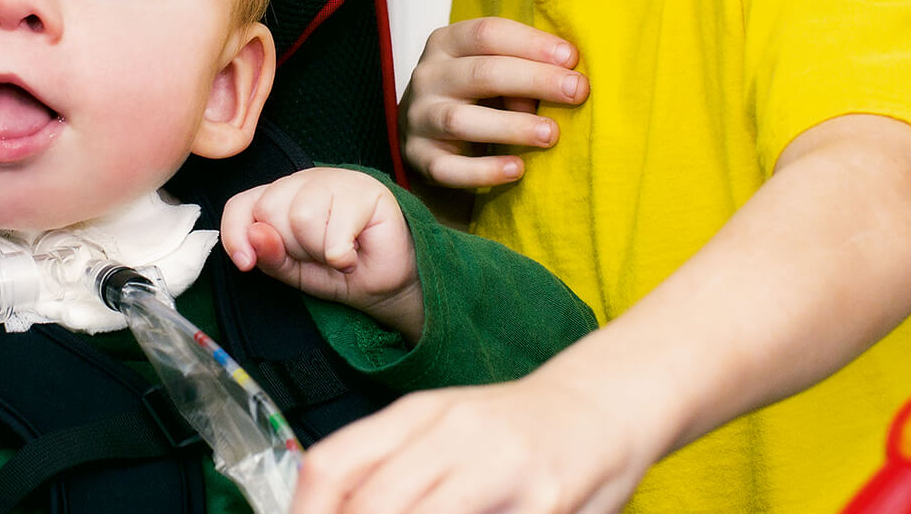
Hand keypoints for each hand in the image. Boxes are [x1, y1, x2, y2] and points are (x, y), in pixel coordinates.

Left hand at [221, 168, 420, 341]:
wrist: (385, 287)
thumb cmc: (338, 272)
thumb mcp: (293, 271)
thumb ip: (269, 255)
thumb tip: (255, 234)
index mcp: (281, 194)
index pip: (241, 204)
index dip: (235, 235)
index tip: (245, 263)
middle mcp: (305, 180)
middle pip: (270, 211)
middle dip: (292, 248)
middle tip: (318, 256)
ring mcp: (337, 179)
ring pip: (301, 217)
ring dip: (319, 252)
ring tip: (337, 254)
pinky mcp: (367, 191)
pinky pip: (334, 233)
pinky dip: (341, 257)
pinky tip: (354, 253)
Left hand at [290, 354, 659, 513]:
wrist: (603, 406)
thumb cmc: (512, 431)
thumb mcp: (440, 430)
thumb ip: (385, 467)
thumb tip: (322, 505)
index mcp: (418, 414)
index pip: (333, 464)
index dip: (307, 511)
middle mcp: (455, 431)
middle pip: (374, 502)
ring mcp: (503, 465)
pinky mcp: (547, 499)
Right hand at [399, 17, 586, 187]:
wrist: (425, 130)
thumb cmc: (474, 92)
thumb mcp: (491, 68)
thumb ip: (521, 70)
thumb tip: (566, 85)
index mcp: (445, 43)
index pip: (487, 33)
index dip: (532, 43)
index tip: (572, 58)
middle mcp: (428, 77)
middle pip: (481, 73)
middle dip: (535, 80)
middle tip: (577, 91)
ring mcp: (419, 118)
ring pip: (461, 120)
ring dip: (511, 127)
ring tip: (551, 134)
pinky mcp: (419, 158)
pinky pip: (448, 168)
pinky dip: (484, 171)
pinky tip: (517, 169)